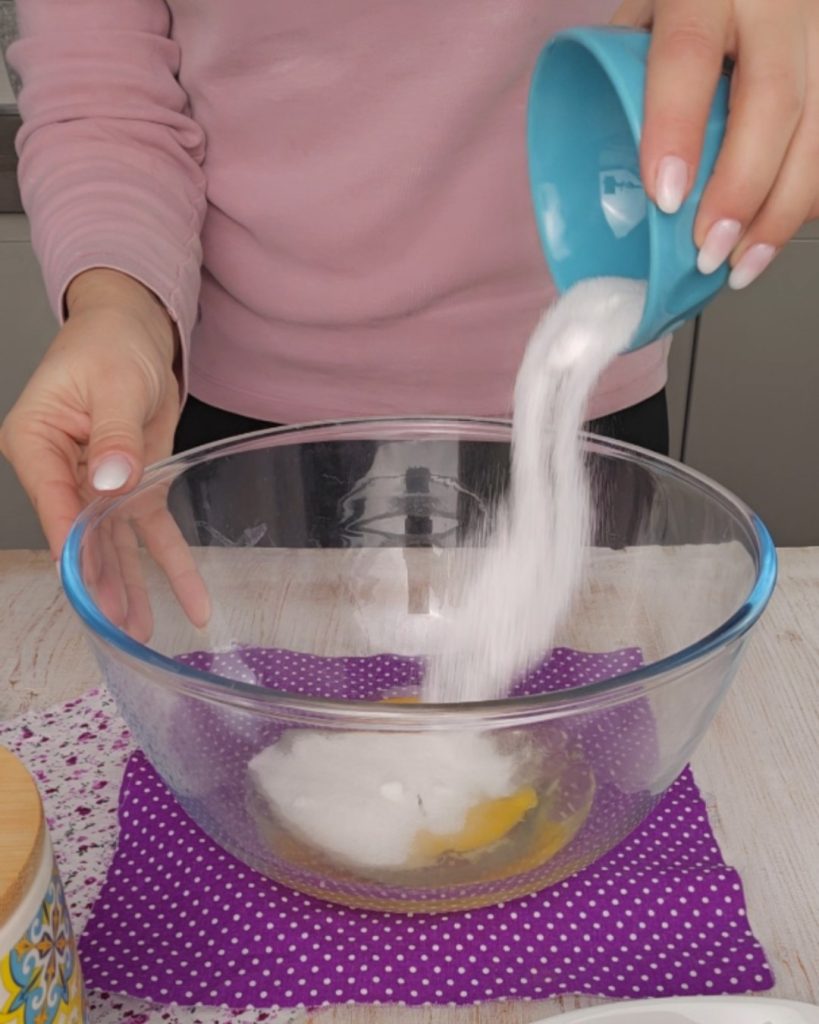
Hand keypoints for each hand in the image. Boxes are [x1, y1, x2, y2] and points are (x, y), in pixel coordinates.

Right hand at [0, 269, 209, 637]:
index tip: (86, 583)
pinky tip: (189, 598)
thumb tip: (110, 480)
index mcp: (36, 442)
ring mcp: (96, 483)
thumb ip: (115, 436)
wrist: (135, 329)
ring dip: (130, 586)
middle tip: (118, 623)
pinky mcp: (132, 485)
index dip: (72, 543)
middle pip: (82, 533)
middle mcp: (61, 470)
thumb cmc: (110, 344)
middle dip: (100, 580)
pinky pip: (151, 529)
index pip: (54, 501)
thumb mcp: (115, 385)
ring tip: (142, 630)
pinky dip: (170, 563)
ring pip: (114, 543)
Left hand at [612, 0, 818, 288]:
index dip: (676, 131)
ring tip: (743, 263)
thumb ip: (633, 71)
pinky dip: (809, 194)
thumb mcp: (650, 11)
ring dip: (782, 210)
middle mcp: (778, 2)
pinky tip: (779, 227)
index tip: (667, 198)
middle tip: (709, 252)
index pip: (688, 57)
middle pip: (773, 102)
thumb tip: (620, 172)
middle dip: (741, 192)